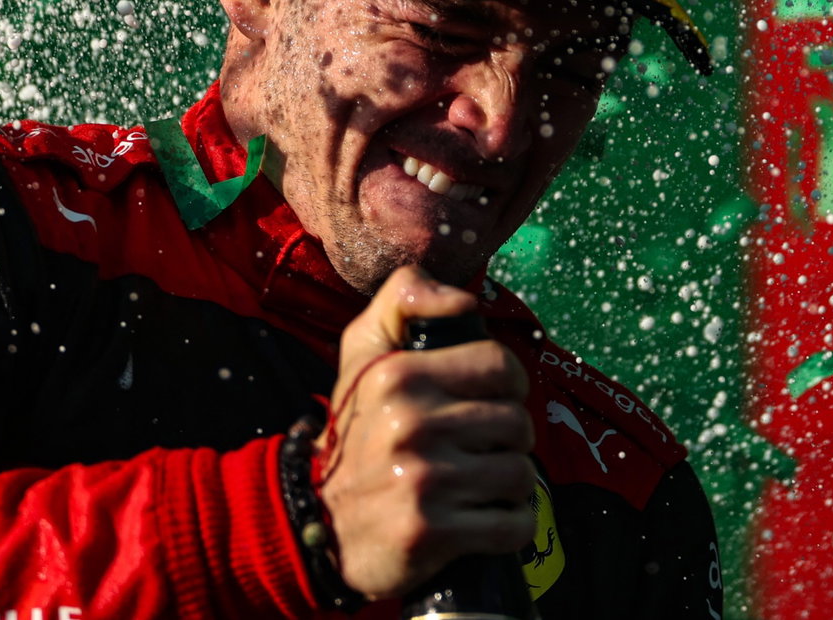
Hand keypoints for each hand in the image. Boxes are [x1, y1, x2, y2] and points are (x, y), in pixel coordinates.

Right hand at [313, 265, 536, 598]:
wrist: (313, 519)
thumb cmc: (356, 429)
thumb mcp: (363, 350)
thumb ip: (404, 298)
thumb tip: (462, 300)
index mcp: (398, 374)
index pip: (499, 364)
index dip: (507, 382)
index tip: (490, 399)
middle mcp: (409, 424)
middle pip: (517, 423)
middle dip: (508, 438)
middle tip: (482, 447)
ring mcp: (421, 482)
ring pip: (519, 474)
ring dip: (511, 484)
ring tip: (482, 482)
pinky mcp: (429, 533)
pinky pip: (511, 525)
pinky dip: (510, 526)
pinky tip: (487, 518)